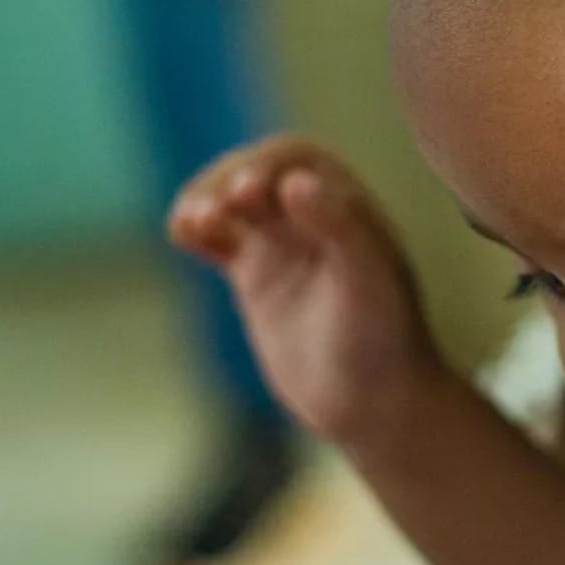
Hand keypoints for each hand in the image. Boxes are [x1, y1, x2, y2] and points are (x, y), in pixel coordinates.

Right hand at [168, 137, 444, 449]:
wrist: (374, 406)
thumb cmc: (383, 342)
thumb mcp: (369, 283)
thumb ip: (341, 228)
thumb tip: (296, 182)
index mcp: (348, 205)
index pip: (296, 158)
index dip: (265, 165)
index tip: (245, 194)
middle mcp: (313, 217)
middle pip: (256, 172)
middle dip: (228, 181)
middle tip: (215, 211)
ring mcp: (283, 246)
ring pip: (231, 204)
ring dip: (206, 202)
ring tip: (190, 223)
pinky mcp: (258, 279)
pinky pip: (219, 240)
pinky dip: (197, 231)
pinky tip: (182, 236)